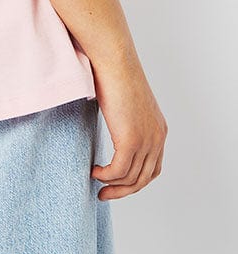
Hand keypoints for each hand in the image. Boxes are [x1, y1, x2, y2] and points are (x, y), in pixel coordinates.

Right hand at [90, 54, 167, 199]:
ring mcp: (146, 140)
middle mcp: (157, 138)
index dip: (135, 180)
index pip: (153, 167)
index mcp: (159, 129)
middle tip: (104, 193)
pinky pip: (119, 171)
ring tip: (96, 180)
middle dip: (123, 190)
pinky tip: (94, 171)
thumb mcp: (125, 102)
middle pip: (144, 179)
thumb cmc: (114, 72)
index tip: (116, 182)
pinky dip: (106, 176)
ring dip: (112, 185)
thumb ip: (124, 118)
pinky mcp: (131, 140)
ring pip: (131, 178)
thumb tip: (110, 125)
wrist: (114, 60)